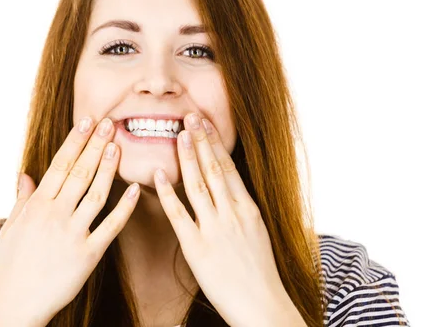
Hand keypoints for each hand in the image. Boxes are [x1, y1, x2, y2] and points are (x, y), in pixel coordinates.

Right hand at [0, 117, 139, 325]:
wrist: (17, 303)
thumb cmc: (12, 264)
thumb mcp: (11, 228)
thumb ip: (22, 199)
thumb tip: (25, 174)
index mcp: (37, 206)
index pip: (60, 166)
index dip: (75, 142)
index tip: (87, 122)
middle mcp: (55, 215)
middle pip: (80, 173)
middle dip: (95, 146)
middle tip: (109, 124)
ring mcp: (73, 234)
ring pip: (97, 194)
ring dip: (109, 169)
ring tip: (119, 147)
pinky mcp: (88, 254)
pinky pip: (111, 226)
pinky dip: (125, 207)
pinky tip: (137, 189)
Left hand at [153, 113, 290, 326]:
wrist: (261, 304)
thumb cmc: (261, 272)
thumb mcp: (259, 234)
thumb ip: (243, 211)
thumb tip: (232, 193)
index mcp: (248, 209)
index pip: (229, 168)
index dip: (215, 144)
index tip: (206, 124)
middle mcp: (232, 213)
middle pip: (214, 169)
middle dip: (200, 140)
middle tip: (189, 116)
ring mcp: (215, 229)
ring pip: (198, 185)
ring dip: (186, 158)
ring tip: (177, 134)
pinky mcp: (197, 247)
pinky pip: (180, 215)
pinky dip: (168, 193)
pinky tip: (159, 176)